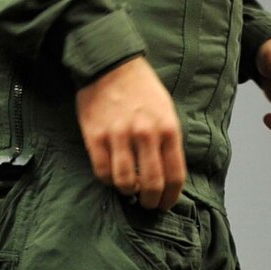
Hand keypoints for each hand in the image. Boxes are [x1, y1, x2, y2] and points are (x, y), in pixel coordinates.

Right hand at [75, 55, 185, 208]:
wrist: (110, 65)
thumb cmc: (141, 89)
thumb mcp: (166, 111)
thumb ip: (168, 141)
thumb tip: (166, 173)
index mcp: (168, 129)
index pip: (174, 175)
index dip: (171, 197)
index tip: (166, 204)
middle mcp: (145, 134)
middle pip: (152, 184)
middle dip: (151, 201)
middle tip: (148, 204)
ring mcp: (119, 136)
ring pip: (125, 182)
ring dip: (128, 192)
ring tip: (129, 190)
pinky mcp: (96, 137)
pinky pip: (102, 171)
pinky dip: (108, 180)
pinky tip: (112, 176)